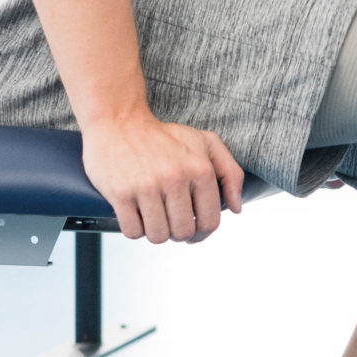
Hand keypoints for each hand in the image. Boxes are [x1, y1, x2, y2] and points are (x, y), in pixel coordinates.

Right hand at [80, 112, 245, 243]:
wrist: (120, 120)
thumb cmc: (165, 136)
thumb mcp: (206, 143)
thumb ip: (231, 173)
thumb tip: (236, 209)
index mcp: (200, 170)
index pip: (210, 222)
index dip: (202, 233)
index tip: (192, 229)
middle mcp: (176, 178)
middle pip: (183, 233)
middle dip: (177, 233)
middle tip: (169, 220)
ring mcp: (146, 187)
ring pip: (158, 236)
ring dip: (155, 232)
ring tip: (153, 217)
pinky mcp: (120, 193)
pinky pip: (133, 232)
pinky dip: (135, 229)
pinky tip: (136, 214)